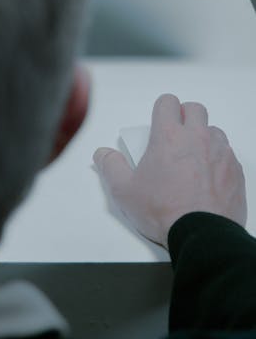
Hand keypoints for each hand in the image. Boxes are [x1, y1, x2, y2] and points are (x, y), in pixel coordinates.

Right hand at [93, 93, 246, 246]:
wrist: (201, 235)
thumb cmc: (165, 212)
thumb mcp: (124, 191)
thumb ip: (110, 166)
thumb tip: (103, 155)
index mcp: (169, 137)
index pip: (168, 102)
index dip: (162, 110)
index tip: (158, 123)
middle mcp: (197, 139)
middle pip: (195, 109)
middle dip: (184, 117)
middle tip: (175, 136)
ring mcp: (220, 154)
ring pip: (214, 131)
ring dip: (204, 138)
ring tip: (192, 159)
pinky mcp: (236, 172)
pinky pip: (228, 155)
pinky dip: (218, 160)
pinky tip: (208, 178)